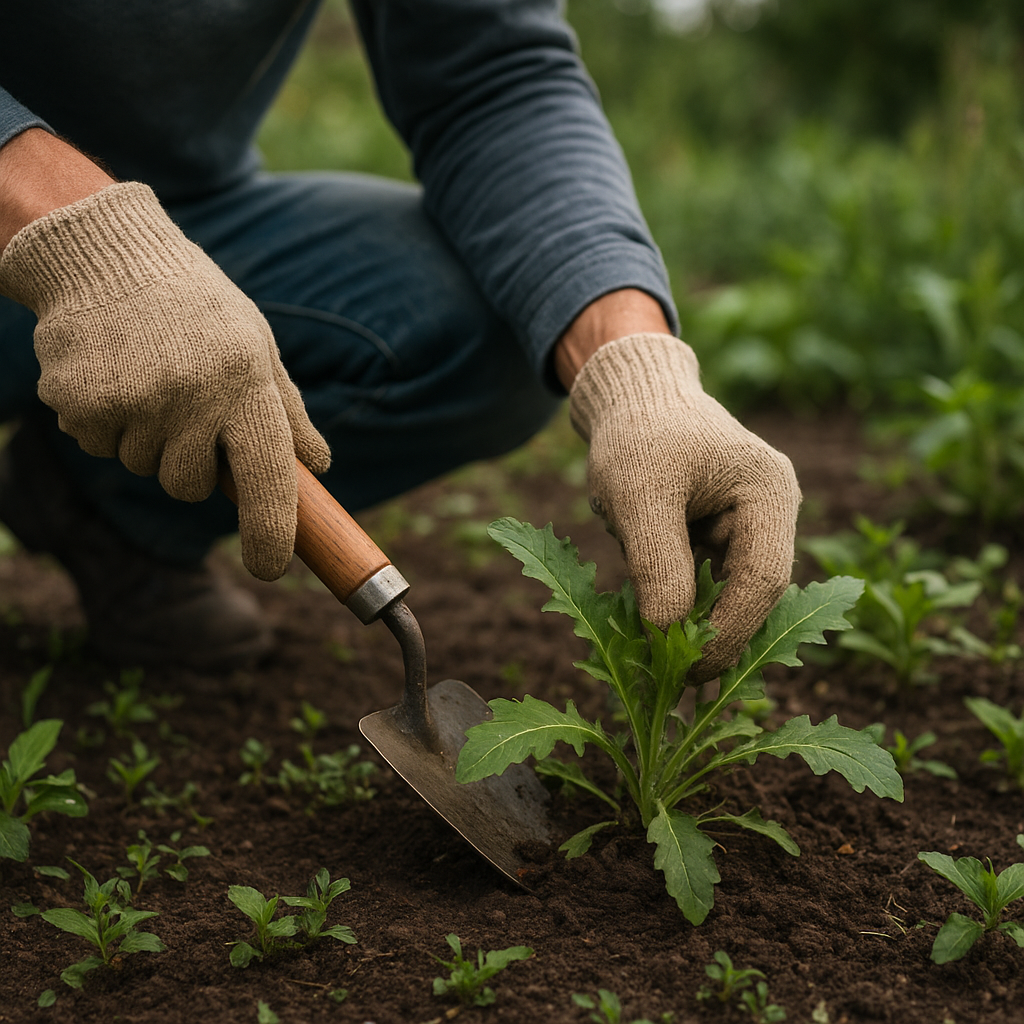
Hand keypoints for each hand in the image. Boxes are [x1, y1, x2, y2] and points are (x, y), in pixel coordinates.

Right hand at [0, 180, 330, 580]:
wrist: (108, 255)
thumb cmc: (198, 309)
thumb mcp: (257, 349)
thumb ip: (287, 414)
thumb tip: (319, 469)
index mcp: (246, 384)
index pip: (267, 478)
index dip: (270, 532)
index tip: (270, 567)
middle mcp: (192, 397)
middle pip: (190, 487)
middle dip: (190, 463)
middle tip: (185, 406)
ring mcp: (132, 400)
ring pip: (142, 467)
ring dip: (146, 438)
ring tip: (147, 376)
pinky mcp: (78, 401)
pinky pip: (98, 445)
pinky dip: (104, 422)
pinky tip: (111, 374)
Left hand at [569, 332, 800, 681]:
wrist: (628, 397)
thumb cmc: (635, 436)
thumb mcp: (638, 498)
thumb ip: (658, 566)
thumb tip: (669, 638)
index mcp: (769, 492)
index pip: (763, 579)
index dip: (730, 631)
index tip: (688, 669)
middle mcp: (773, 510)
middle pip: (756, 593)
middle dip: (716, 637)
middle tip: (675, 683)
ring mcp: (752, 523)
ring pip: (733, 593)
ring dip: (700, 627)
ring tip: (664, 666)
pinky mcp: (725, 534)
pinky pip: (713, 582)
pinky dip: (687, 607)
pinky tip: (660, 634)